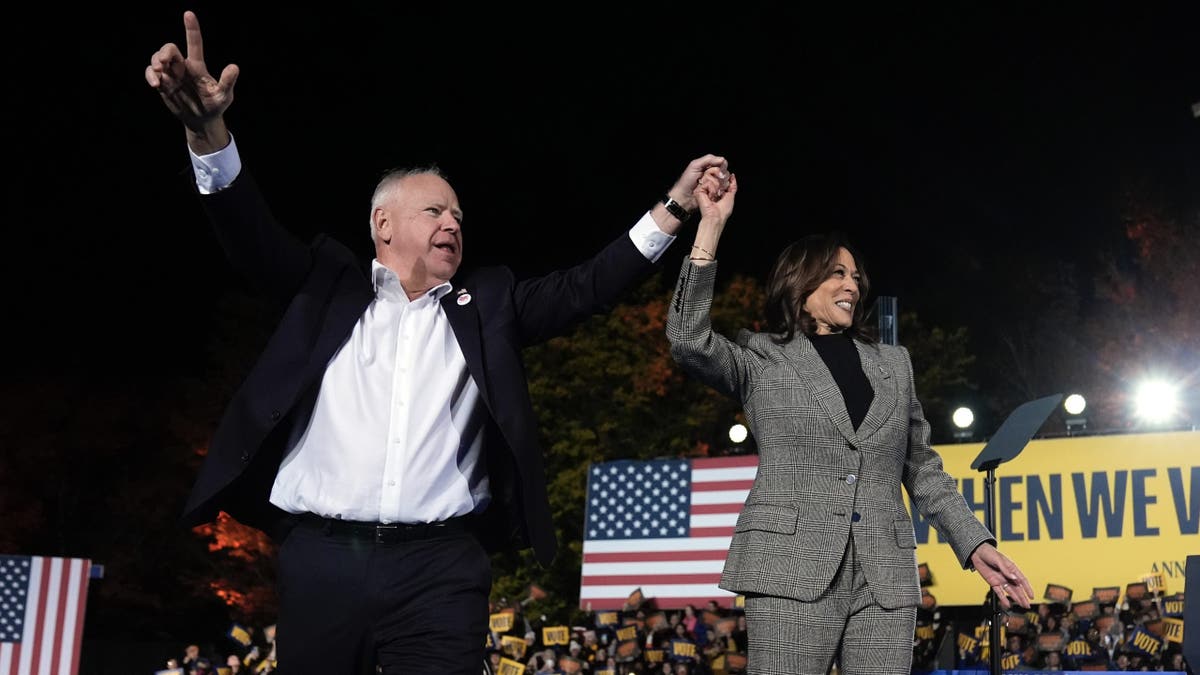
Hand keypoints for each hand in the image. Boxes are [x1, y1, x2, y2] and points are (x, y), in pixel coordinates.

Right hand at [145, 11, 238, 148]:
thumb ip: (227, 82)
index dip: (191, 29)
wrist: (202, 120)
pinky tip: (155, 83)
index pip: (194, 43)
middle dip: (165, 52)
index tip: (189, 14)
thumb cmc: (216, 105)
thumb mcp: (224, 95)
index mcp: (198, 66)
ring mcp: (171, 75)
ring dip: (156, 62)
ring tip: (160, 74)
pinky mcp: (163, 84)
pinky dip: (150, 75)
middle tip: (164, 63)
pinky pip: (151, 72)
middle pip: (169, 49)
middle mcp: (183, 67)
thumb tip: (234, 67)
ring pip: (157, 58)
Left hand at [667, 154, 729, 211]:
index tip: (718, 169)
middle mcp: (713, 174)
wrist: (684, 197)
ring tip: (708, 185)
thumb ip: (708, 159)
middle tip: (709, 178)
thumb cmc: (686, 181)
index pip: (722, 162)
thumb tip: (722, 159)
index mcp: (708, 166)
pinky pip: (723, 189)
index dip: (722, 165)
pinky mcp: (715, 192)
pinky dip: (719, 189)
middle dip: (719, 174)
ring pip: (725, 180)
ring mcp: (715, 183)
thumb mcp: (695, 165)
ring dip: (718, 182)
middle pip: (724, 171)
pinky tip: (712, 190)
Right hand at [695, 168, 736, 223]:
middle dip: (720, 180)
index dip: (723, 176)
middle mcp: (709, 189)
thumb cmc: (723, 211)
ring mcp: (703, 190)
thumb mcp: (731, 195)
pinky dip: (712, 190)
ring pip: (710, 177)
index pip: (719, 178)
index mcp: (716, 191)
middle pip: (713, 175)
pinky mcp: (699, 191)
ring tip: (715, 197)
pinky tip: (710, 197)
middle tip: (720, 191)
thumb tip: (732, 176)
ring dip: (716, 187)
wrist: (716, 217)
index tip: (726, 178)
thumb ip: (732, 185)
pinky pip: (707, 183)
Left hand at [969, 542, 1033, 609]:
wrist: (977, 552)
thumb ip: (1006, 570)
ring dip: (1016, 599)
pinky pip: (999, 592)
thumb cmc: (989, 553)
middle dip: (1023, 597)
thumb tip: (1014, 578)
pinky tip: (1007, 604)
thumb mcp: (998, 560)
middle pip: (1017, 588)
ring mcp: (1001, 580)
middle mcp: (1007, 576)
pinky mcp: (993, 583)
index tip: (1031, 596)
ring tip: (1022, 605)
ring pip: (1010, 591)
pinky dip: (1003, 598)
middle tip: (1027, 605)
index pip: (1022, 580)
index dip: (1027, 588)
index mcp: (1012, 568)